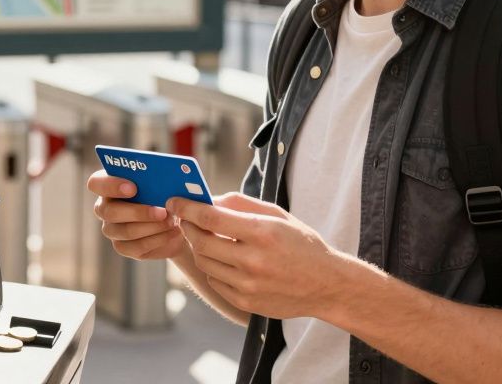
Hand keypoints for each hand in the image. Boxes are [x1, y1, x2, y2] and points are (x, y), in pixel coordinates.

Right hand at [87, 170, 186, 260]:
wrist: (177, 217)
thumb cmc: (165, 191)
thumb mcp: (162, 179)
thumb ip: (155, 175)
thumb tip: (164, 176)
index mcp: (108, 185)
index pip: (96, 183)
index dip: (111, 186)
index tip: (133, 188)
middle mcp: (105, 207)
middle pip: (109, 212)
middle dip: (138, 212)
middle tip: (162, 211)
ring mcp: (112, 229)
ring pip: (125, 231)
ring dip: (152, 227)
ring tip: (172, 221)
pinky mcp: (124, 247)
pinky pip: (136, 247)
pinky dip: (158, 239)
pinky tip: (173, 232)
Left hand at [169, 192, 350, 320]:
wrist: (326, 285)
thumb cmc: (301, 244)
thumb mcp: (277, 215)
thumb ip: (240, 204)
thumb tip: (207, 199)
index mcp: (262, 233)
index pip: (210, 218)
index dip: (187, 208)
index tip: (175, 201)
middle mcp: (253, 261)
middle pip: (201, 241)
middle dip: (188, 226)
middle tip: (186, 218)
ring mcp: (248, 285)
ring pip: (205, 262)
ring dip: (200, 247)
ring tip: (208, 238)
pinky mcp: (245, 302)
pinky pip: (215, 281)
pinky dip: (213, 267)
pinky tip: (225, 259)